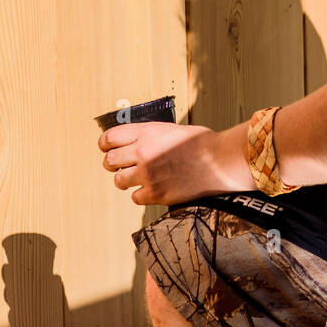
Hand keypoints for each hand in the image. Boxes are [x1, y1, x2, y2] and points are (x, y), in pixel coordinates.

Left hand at [98, 120, 227, 205]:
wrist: (221, 161)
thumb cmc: (201, 143)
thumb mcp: (171, 129)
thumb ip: (149, 135)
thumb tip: (132, 142)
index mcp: (146, 132)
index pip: (109, 138)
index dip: (105, 144)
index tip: (107, 148)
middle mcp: (143, 152)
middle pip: (109, 161)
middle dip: (113, 164)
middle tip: (121, 166)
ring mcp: (148, 174)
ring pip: (118, 181)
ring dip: (126, 180)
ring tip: (139, 178)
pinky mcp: (156, 194)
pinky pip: (135, 197)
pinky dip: (141, 194)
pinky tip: (153, 188)